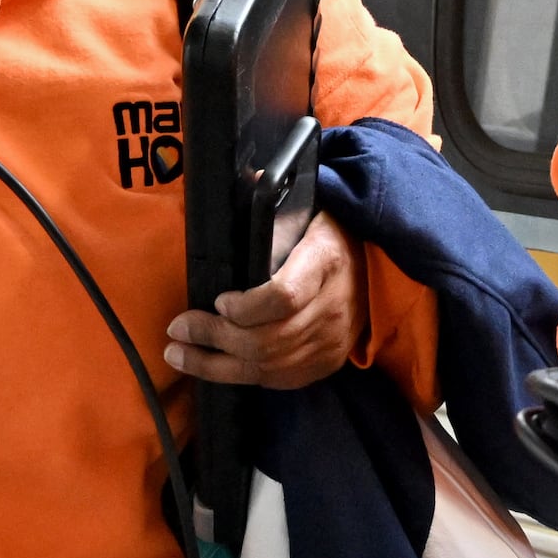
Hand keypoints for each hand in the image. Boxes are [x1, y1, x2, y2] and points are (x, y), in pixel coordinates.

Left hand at [167, 211, 366, 389]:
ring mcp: (334, 339)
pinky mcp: (329, 361)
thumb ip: (273, 203)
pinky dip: (244, 375)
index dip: (246, 307)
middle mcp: (334, 306)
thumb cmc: (329, 232)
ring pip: (269, 366)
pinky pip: (281, 380)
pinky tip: (216, 366)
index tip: (218, 300)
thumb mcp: (308, 209)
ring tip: (180, 353)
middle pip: (268, 338)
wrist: (379, 263)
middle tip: (178, 330)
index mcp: (326, 259)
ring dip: (216, 365)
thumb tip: (244, 177)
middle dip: (214, 338)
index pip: (285, 297)